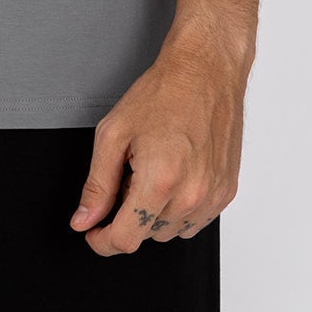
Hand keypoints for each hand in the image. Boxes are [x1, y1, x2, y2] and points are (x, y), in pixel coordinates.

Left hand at [69, 22, 250, 255]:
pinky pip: (196, 220)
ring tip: (154, 168)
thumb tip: (84, 220)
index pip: (126, 239)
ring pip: (171, 231)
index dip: (101, 241)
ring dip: (155, 212)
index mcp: (160, 181)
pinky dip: (179, 207)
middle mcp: (191, 195)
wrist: (205, 70)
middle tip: (129, 172)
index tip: (93, 232)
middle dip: (129, 213)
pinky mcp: (227, 191)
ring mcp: (213, 196)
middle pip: (147, 235)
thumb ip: (97, 185)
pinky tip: (174, 172)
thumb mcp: (113, 133)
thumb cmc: (163, 93)